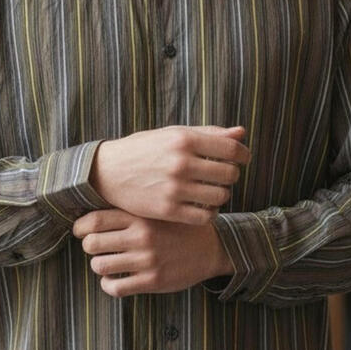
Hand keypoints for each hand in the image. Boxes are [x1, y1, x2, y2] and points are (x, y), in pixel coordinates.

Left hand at [72, 208, 234, 296]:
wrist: (211, 247)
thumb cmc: (178, 227)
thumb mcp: (158, 210)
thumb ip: (131, 210)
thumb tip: (94, 211)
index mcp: (140, 217)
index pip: (96, 220)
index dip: (80, 227)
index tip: (79, 231)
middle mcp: (141, 237)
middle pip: (92, 243)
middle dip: (89, 246)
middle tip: (95, 247)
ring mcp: (147, 260)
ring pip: (100, 266)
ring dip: (98, 265)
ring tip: (106, 263)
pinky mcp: (152, 281)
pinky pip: (116, 287)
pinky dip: (108, 285)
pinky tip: (113, 280)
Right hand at [90, 125, 250, 225]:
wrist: (107, 172)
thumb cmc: (145, 149)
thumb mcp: (173, 134)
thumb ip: (209, 133)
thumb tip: (241, 133)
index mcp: (184, 140)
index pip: (231, 149)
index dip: (243, 154)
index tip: (242, 158)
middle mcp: (180, 163)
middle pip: (229, 174)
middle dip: (231, 174)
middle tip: (222, 175)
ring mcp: (174, 188)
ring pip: (220, 196)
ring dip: (221, 194)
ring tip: (212, 190)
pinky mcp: (167, 210)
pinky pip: (205, 216)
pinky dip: (210, 213)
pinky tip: (203, 206)